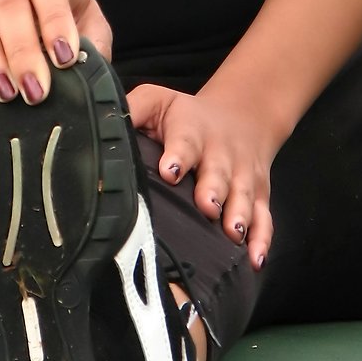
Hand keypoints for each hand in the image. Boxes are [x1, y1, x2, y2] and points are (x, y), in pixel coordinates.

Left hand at [126, 84, 273, 268]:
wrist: (243, 115)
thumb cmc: (187, 115)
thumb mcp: (157, 101)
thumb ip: (131, 110)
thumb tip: (97, 122)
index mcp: (190, 130)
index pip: (184, 141)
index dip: (178, 156)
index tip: (170, 171)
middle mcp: (220, 153)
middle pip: (218, 171)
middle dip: (213, 189)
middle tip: (206, 206)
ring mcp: (242, 175)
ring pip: (243, 195)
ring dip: (239, 214)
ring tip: (233, 233)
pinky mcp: (259, 194)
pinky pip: (264, 218)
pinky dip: (262, 238)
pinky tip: (255, 259)